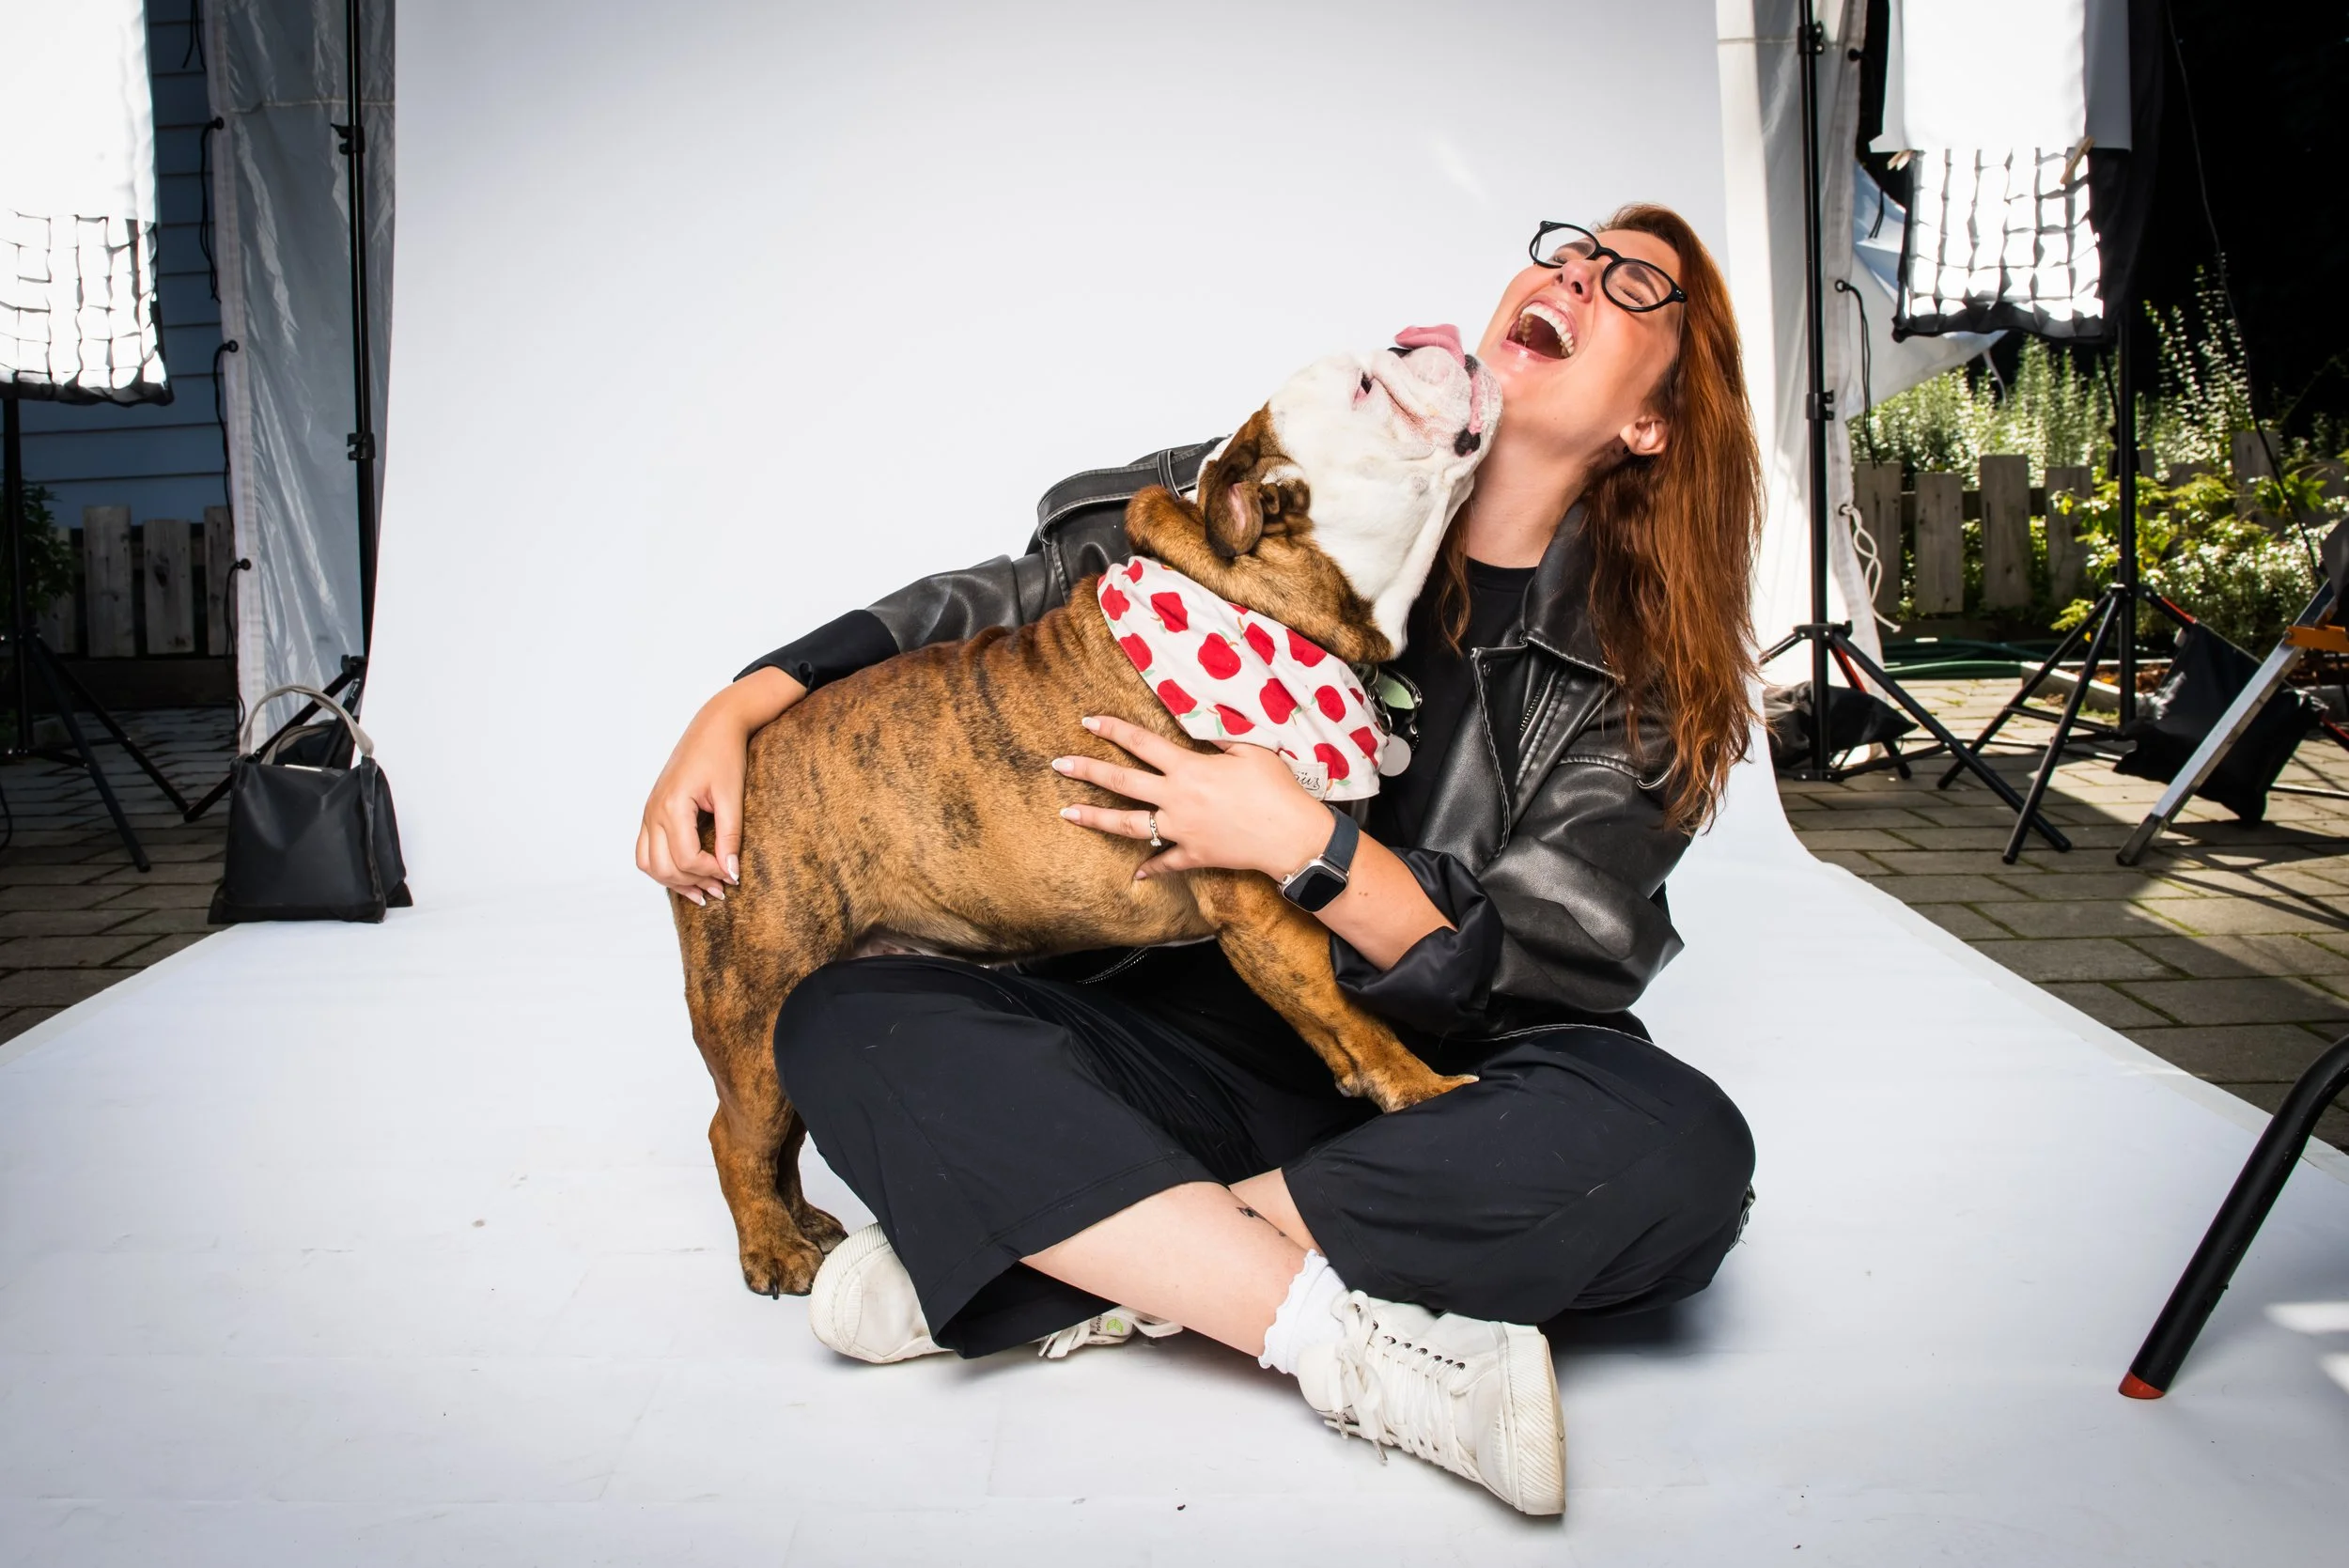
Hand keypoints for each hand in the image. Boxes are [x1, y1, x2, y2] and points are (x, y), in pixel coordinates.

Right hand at [636, 669, 803, 902]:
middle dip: (693, 883)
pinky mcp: (651, 812)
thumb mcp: (732, 798)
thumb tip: (731, 873)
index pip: (686, 858)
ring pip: (648, 864)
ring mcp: (649, 812)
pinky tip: (687, 874)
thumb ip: (730, 837)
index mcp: (672, 805)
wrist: (713, 727)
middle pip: (664, 867)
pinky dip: (663, 867)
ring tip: (703, 889)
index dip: (711, 873)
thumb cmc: (724, 756)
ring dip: (674, 881)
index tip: (733, 876)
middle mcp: (653, 811)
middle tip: (721, 889)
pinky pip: (646, 850)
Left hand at [1053, 714, 1335, 880]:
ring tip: (1066, 812)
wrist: (1291, 837)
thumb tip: (1202, 726)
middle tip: (1059, 764)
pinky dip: (1150, 868)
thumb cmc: (1276, 789)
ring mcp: (1180, 831)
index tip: (1088, 722)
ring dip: (1095, 818)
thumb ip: (1221, 737)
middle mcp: (1176, 799)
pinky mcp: (1193, 855)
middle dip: (1087, 771)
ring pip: (1128, 825)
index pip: (1142, 744)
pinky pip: (1165, 863)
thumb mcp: (1251, 751)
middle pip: (1122, 782)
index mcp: (1188, 769)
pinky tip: (1135, 874)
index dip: (1113, 730)